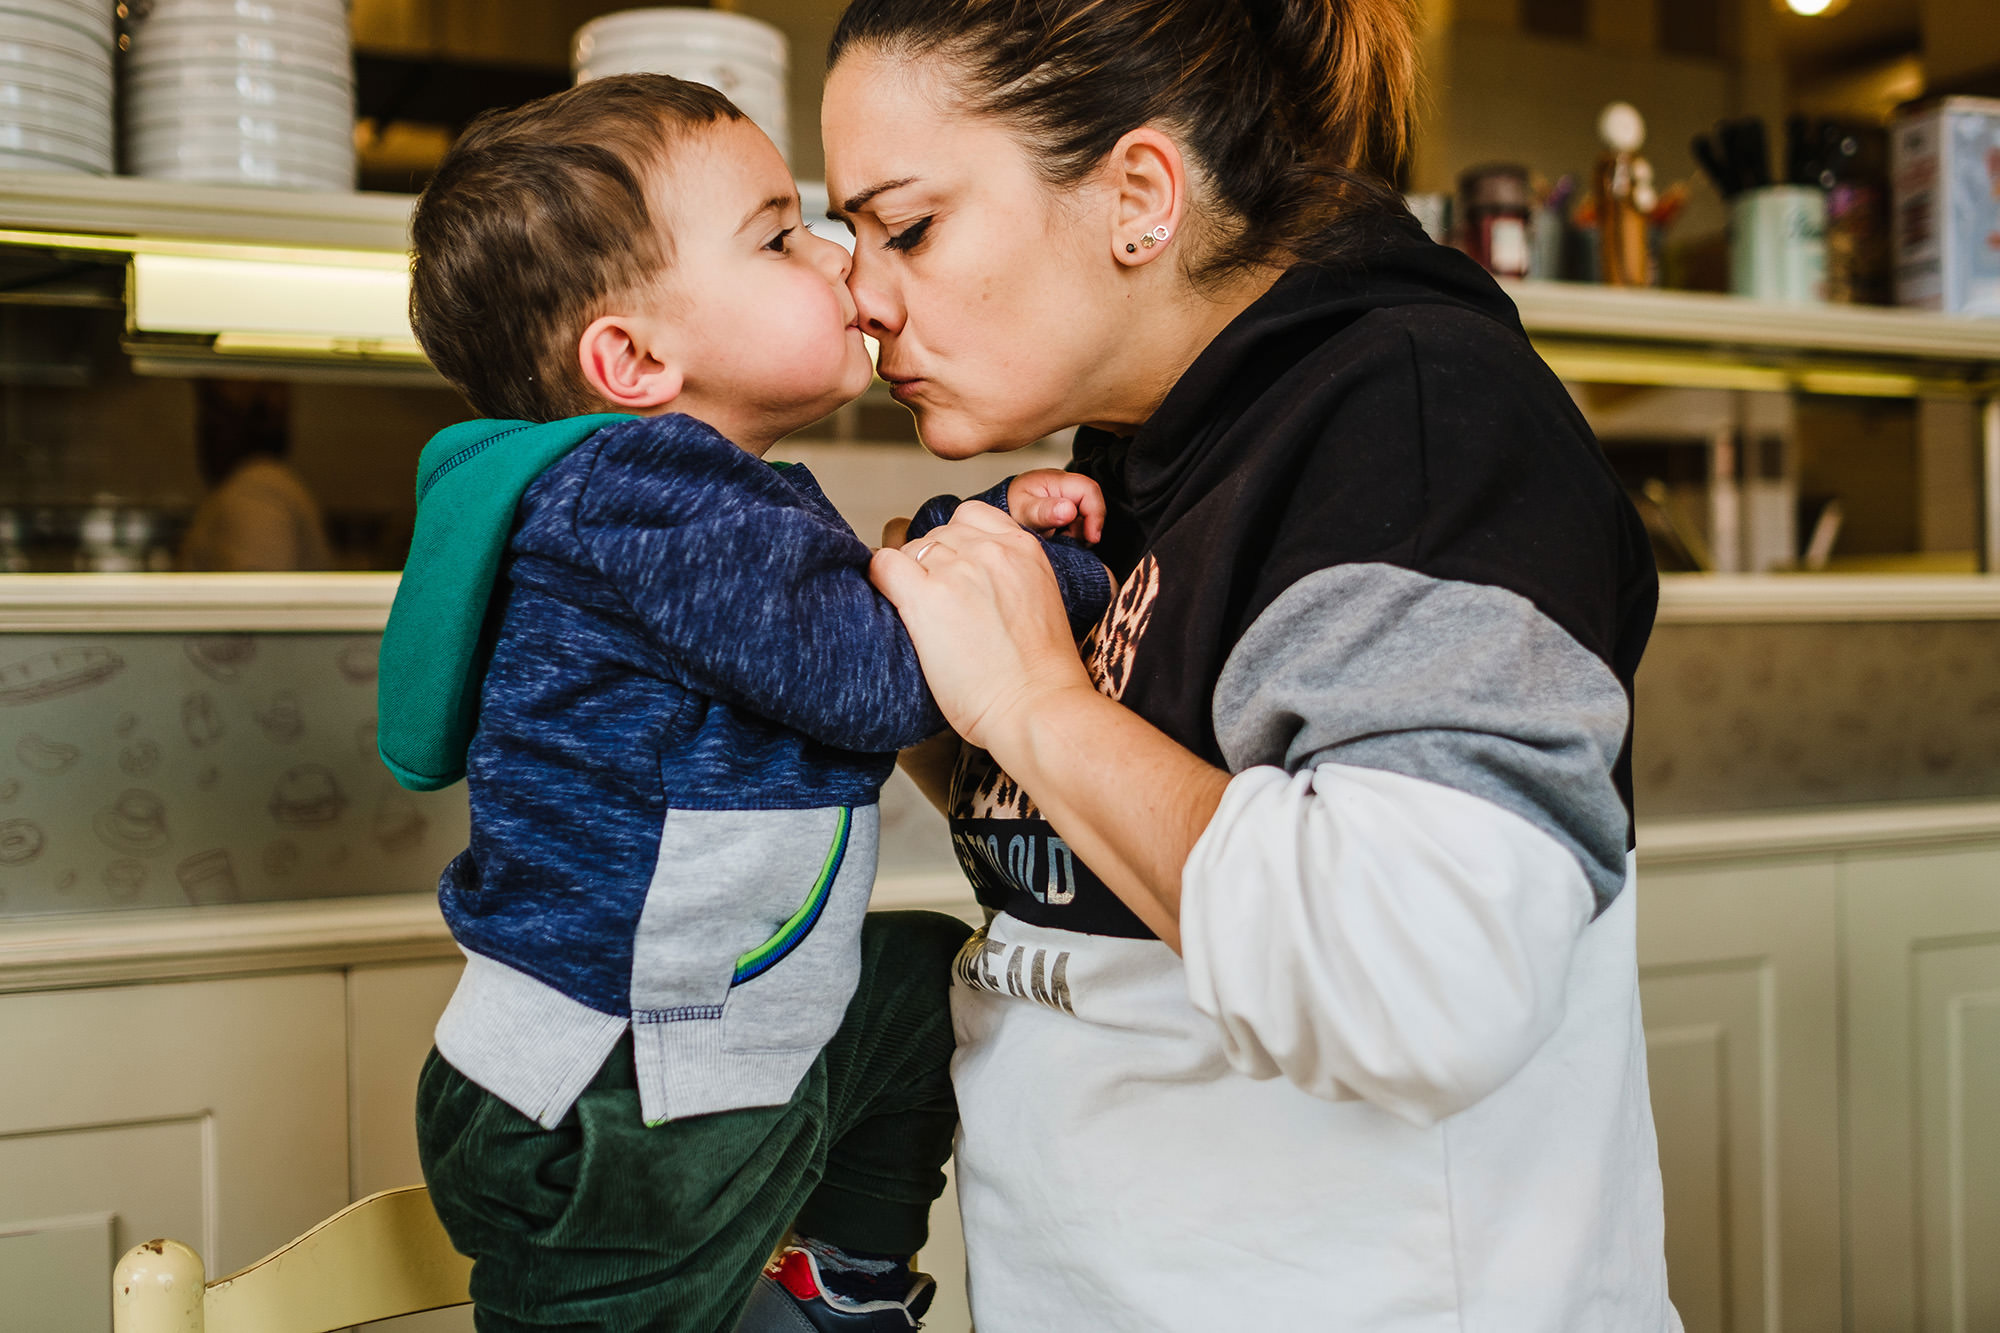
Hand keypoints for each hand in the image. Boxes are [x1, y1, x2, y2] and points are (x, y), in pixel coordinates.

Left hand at [871, 502, 1096, 751]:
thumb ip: (1011, 577)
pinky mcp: (927, 598)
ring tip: (918, 611)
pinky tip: (890, 603)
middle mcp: (990, 551)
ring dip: (909, 575)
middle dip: (931, 563)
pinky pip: (885, 566)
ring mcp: (957, 571)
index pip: (971, 516)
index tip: (951, 568)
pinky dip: (880, 580)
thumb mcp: (1041, 602)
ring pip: (911, 548)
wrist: (1038, 705)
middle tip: (935, 601)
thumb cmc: (1041, 673)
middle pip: (938, 534)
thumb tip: (976, 580)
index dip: (955, 542)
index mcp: (1023, 548)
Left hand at [1007, 469, 1104, 543]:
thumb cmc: (1010, 508)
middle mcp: (1066, 486)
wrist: (1000, 513)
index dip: (1096, 514)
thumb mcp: (1024, 512)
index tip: (1091, 537)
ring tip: (1060, 538)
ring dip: (1081, 532)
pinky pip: (1082, 522)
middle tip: (1071, 541)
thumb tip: (1069, 510)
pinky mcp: (1068, 509)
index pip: (1090, 490)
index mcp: (1057, 480)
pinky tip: (1061, 537)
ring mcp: (1069, 497)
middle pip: (1093, 504)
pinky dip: (1076, 534)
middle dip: (1088, 527)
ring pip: (1089, 516)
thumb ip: (1045, 511)